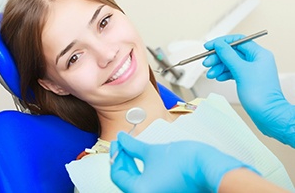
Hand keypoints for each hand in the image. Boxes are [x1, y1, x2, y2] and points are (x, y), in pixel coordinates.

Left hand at [110, 132, 255, 192]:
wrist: (211, 168)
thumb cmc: (187, 162)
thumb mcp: (154, 151)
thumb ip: (133, 146)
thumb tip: (122, 140)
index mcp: (140, 192)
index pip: (118, 174)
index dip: (117, 154)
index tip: (118, 141)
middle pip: (126, 180)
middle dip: (123, 159)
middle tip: (123, 143)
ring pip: (136, 183)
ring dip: (132, 166)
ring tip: (132, 149)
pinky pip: (147, 185)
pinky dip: (142, 172)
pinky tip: (144, 160)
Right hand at [202, 35, 294, 146]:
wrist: (267, 114)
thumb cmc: (260, 95)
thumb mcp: (241, 71)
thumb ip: (228, 55)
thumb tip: (219, 44)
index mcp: (259, 54)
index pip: (237, 41)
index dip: (221, 42)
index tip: (208, 46)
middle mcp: (256, 60)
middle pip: (232, 52)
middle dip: (217, 57)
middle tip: (206, 63)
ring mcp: (252, 70)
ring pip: (231, 63)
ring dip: (218, 67)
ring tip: (210, 74)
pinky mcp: (248, 79)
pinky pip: (232, 72)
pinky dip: (224, 74)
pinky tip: (218, 77)